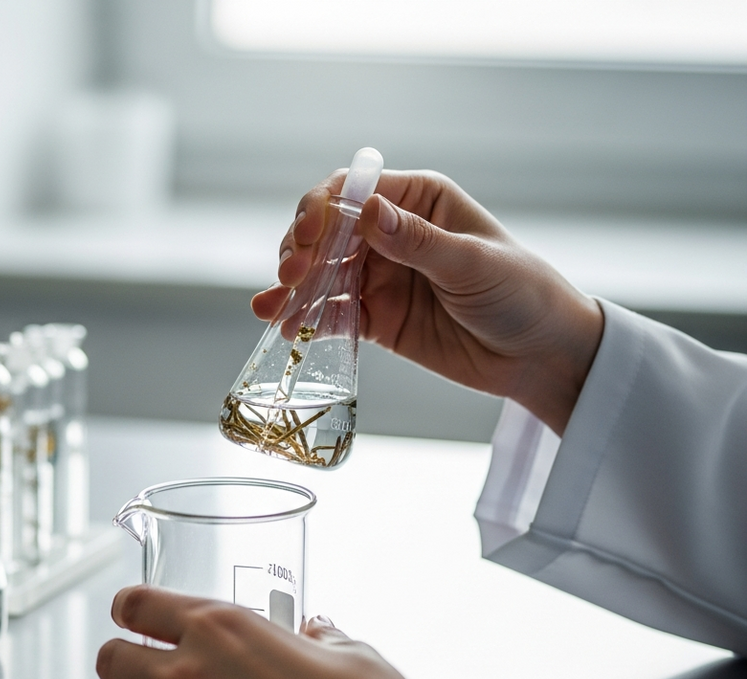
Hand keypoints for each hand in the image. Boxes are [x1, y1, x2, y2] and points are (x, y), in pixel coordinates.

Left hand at [79, 586, 406, 678]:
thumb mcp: (346, 650)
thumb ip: (318, 636)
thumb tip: (314, 633)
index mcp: (221, 626)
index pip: (135, 603)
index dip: (129, 610)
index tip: (133, 618)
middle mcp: (188, 674)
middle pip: (109, 659)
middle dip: (120, 664)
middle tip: (136, 672)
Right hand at [252, 170, 603, 435]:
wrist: (539, 356)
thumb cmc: (521, 294)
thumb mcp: (473, 264)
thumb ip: (419, 242)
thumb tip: (368, 211)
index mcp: (419, 201)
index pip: (354, 190)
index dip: (322, 208)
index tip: (308, 235)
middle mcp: (393, 234)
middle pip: (328, 233)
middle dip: (301, 251)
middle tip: (291, 277)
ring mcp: (383, 277)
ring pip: (323, 276)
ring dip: (293, 289)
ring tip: (272, 308)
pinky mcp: (379, 319)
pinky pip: (336, 316)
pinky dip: (310, 321)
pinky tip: (287, 329)